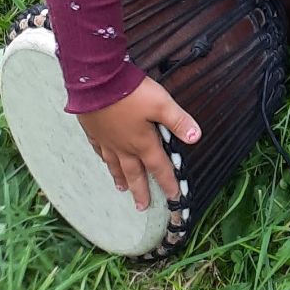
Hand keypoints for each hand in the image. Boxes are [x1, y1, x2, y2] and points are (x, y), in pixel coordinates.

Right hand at [77, 78, 199, 210]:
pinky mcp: (94, 131)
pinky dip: (103, 159)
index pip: (159, 166)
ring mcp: (107, 140)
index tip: (173, 196)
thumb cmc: (131, 93)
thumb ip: (178, 121)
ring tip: (122, 189)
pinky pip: (99, 150)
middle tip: (142, 206)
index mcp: (142, 142)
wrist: (97, 83)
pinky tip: (104, 161)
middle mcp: (124, 146)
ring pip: (115, 164)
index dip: (167, 182)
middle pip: (134, 172)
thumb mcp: (162, 104)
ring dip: (120, 178)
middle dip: (140, 190)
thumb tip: (196, 137)